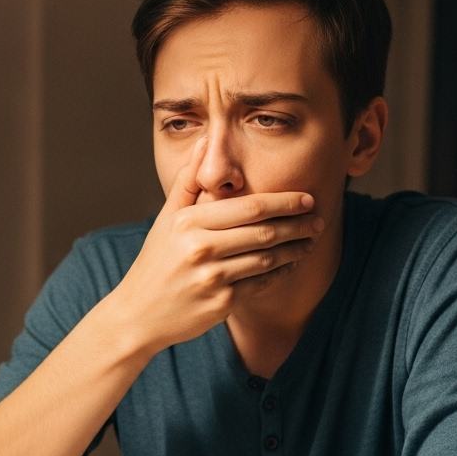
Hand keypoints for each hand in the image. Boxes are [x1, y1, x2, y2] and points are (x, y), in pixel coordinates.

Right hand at [106, 138, 323, 352]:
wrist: (138, 313)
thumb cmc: (155, 263)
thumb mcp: (166, 219)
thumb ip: (188, 181)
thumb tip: (207, 142)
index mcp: (190, 223)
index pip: (250, 207)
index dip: (284, 202)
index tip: (306, 198)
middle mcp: (201, 249)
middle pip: (264, 232)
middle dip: (298, 224)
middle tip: (318, 219)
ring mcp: (212, 278)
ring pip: (268, 259)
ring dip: (295, 249)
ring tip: (310, 240)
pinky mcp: (221, 303)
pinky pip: (261, 284)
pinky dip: (281, 273)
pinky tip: (291, 264)